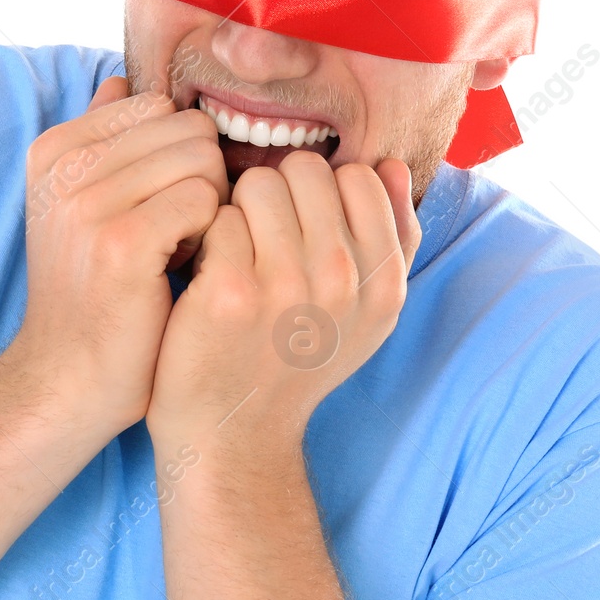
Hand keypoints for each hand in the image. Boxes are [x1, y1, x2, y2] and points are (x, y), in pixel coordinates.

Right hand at [8, 76, 227, 434]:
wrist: (67, 380)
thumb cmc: (93, 295)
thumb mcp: (79, 207)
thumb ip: (101, 142)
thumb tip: (118, 80)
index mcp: (54, 149)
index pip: (158, 105)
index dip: (177, 155)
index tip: (154, 206)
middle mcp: (63, 166)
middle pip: (187, 127)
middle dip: (200, 178)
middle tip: (176, 233)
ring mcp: (88, 202)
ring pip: (203, 159)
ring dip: (208, 208)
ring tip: (176, 251)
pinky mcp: (122, 241)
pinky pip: (206, 201)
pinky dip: (210, 237)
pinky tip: (181, 269)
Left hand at [144, 151, 420, 459]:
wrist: (233, 435)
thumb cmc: (295, 361)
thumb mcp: (365, 313)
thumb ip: (390, 238)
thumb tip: (390, 164)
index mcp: (384, 282)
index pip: (361, 176)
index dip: (323, 194)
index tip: (304, 232)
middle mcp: (344, 281)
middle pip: (306, 169)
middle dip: (279, 194)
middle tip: (263, 243)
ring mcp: (287, 286)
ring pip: (258, 183)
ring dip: (241, 211)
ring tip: (238, 257)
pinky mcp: (229, 292)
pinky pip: (219, 215)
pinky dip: (208, 240)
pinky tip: (209, 277)